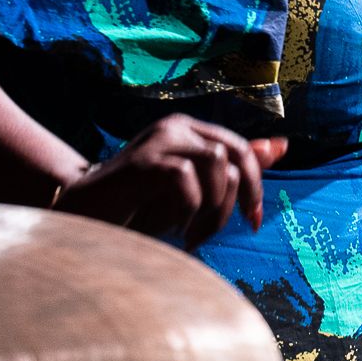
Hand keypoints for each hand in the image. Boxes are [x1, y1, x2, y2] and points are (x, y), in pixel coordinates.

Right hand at [55, 114, 287, 248]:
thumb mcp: (191, 189)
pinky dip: (187, 209)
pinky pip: (187, 180)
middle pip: (236, 153)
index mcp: (189, 130)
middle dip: (242, 196)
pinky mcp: (143, 161)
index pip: (241, 148)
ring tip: (192, 234)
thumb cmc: (137, 205)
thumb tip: (280, 146)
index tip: (253, 221)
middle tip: (231, 229)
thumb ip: (231, 166)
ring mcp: (159, 141)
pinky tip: (172, 229)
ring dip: (214, 208)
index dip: (255, 185)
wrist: (80, 215)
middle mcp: (176, 126)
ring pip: (218, 165)